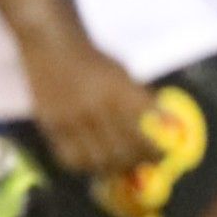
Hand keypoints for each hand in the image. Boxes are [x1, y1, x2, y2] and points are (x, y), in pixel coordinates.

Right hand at [22, 39, 157, 174]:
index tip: (163, 154)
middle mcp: (96, 106)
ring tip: (122, 168)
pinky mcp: (52, 125)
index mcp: (119, 91)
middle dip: (136, 161)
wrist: (54, 47)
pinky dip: (86, 166)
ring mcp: (72, 118)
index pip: (142, 130)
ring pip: (96, 159)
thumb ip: (141, 99)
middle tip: (144, 163)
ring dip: (112, 169)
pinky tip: (96, 165)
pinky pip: (70, 157)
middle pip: (121, 149)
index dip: (153, 149)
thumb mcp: (123, 73)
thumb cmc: (94, 61)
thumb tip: (164, 124)